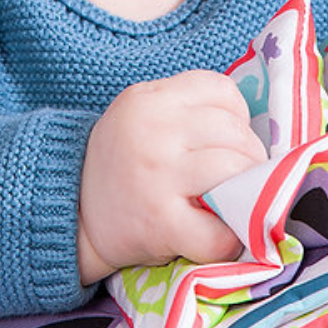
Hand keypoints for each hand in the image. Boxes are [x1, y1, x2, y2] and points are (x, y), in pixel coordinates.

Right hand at [77, 70, 267, 283]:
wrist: (73, 215)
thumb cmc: (121, 162)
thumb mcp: (141, 114)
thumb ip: (186, 108)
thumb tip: (254, 123)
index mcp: (149, 98)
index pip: (222, 90)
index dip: (236, 115)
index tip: (226, 138)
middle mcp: (153, 130)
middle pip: (235, 131)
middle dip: (248, 156)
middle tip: (235, 176)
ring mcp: (157, 175)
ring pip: (236, 170)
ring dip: (245, 191)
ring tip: (230, 200)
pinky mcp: (161, 222)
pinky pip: (219, 230)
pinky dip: (229, 238)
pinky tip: (216, 233)